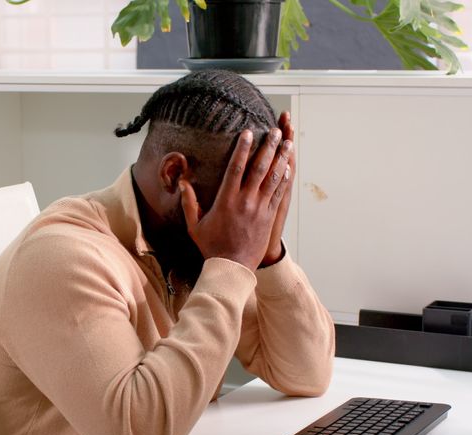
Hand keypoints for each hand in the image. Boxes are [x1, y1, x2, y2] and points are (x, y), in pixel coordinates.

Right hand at [180, 127, 292, 270]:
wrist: (232, 267)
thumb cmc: (212, 247)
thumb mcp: (194, 225)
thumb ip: (189, 202)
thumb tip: (182, 183)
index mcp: (226, 200)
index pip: (236, 168)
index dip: (243, 148)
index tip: (248, 133)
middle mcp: (245, 201)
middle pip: (259, 168)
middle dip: (268, 147)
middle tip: (275, 131)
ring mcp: (259, 209)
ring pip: (273, 178)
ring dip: (281, 159)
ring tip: (288, 143)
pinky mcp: (268, 217)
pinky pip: (279, 193)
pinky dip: (284, 179)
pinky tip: (289, 167)